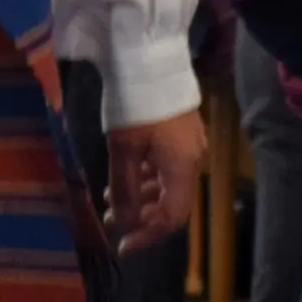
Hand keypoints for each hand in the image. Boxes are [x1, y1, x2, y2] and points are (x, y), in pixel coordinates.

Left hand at [105, 111, 204, 253]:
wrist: (149, 56)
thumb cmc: (135, 105)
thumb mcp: (123, 149)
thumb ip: (124, 190)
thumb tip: (123, 222)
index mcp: (183, 168)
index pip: (172, 218)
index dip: (147, 235)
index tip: (122, 245)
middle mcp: (192, 160)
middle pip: (171, 203)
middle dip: (140, 216)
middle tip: (109, 218)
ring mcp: (188, 145)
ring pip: (166, 184)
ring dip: (139, 196)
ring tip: (109, 197)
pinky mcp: (180, 132)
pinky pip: (165, 166)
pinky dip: (145, 176)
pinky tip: (122, 175)